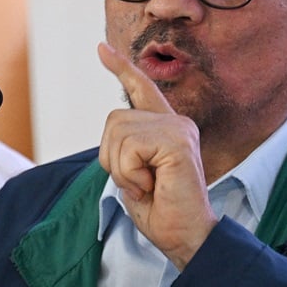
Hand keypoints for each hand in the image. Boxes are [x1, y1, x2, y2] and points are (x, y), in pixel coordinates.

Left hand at [97, 42, 217, 269]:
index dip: (120, 68)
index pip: (141, 89)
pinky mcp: (177, 141)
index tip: (102, 49)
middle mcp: (175, 122)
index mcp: (165, 128)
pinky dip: (130, 174)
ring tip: (147, 186)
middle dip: (113, 158)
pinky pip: (130, 148)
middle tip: (140, 183)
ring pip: (118, 133)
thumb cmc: (161, 213)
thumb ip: (127, 149)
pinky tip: (153, 186)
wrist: (184, 237)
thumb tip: (116, 132)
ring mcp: (179, 128)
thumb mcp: (134, 176)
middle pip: (114, 119)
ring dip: (122, 170)